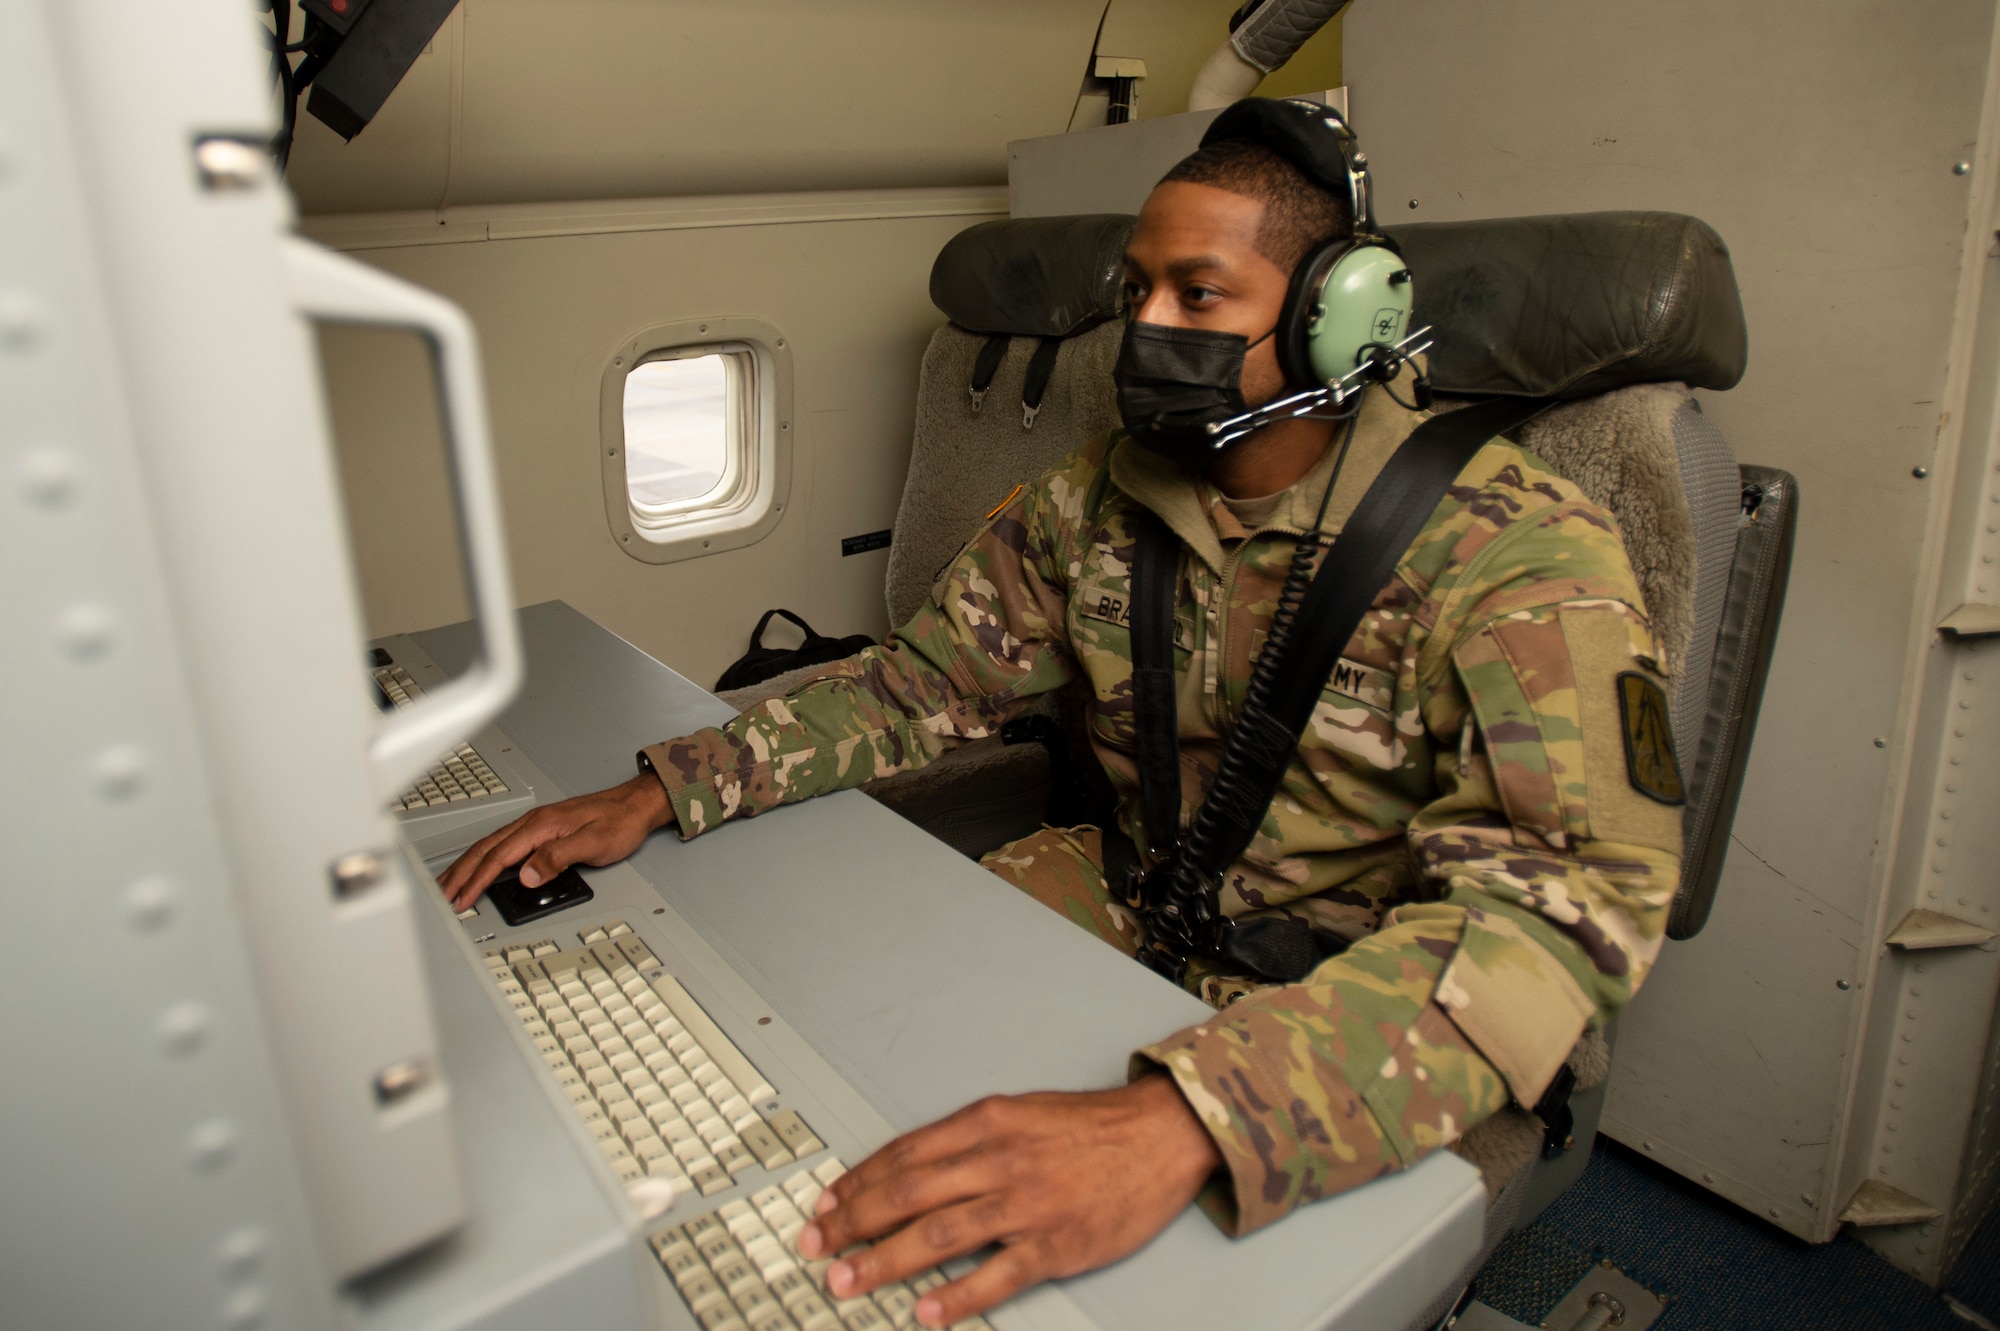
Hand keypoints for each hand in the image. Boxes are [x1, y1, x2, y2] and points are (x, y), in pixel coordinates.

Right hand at [436, 772, 674, 909]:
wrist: (636, 804)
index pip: (499, 857)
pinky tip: (481, 868)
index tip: (462, 901)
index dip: (477, 881)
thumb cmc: (620, 821)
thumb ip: (558, 858)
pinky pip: (503, 845)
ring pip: (491, 847)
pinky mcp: (541, 830)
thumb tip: (528, 875)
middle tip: (442, 897)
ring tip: (451, 885)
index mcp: (541, 825)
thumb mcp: (593, 843)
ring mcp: (536, 825)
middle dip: (460, 875)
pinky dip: (485, 859)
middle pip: (485, 850)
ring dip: (468, 867)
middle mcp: (533, 822)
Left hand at [797, 1075, 1220, 1326]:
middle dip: (853, 1221)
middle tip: (815, 1244)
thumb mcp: (1020, 1111)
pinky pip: (998, 1275)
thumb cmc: (1090, 1127)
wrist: (1160, 1134)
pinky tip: (925, 1311)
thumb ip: (967, 1139)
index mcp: (986, 1122)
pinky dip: (957, 1295)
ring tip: (847, 1280)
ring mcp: (1027, 1203)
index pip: (904, 1154)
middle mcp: (999, 1159)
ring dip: (885, 1260)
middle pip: (908, 1193)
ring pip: (940, 1233)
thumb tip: (909, 1168)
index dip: (858, 1181)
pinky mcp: (1057, 1243)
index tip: (826, 1204)